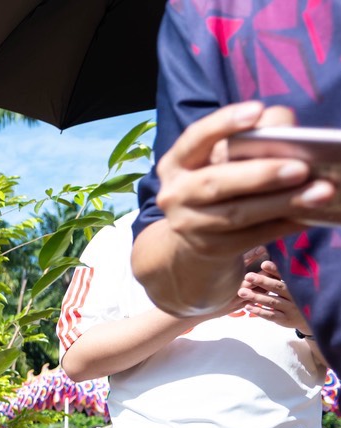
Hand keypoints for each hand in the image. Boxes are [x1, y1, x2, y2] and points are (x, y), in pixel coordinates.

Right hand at [155, 103, 330, 263]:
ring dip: (282, 203)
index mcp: (177, 162)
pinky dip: (283, 225)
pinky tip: (309, 216)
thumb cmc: (221, 181)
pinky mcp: (210, 248)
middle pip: (216, 183)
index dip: (223, 124)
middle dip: (261, 174)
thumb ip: (254, 135)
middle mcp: (175, 194)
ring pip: (237, 214)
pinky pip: (251, 237)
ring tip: (321, 193)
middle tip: (301, 168)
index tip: (256, 110)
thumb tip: (287, 130)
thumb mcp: (224, 156)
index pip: (195, 138)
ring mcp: (188, 225)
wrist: (193, 235)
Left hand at [239, 260, 313, 334]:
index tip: (263, 264)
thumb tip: (265, 262)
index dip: (275, 270)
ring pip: (272, 301)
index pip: (286, 275)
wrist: (312, 319)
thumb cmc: (297, 298)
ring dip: (256, 296)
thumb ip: (282, 276)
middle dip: (262, 281)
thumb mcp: (294, 286)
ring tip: (242, 292)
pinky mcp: (285, 319)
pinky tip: (248, 306)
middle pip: (278, 287)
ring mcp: (291, 308)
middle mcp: (296, 296)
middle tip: (248, 276)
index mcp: (298, 284)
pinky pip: (271, 315)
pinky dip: (259, 311)